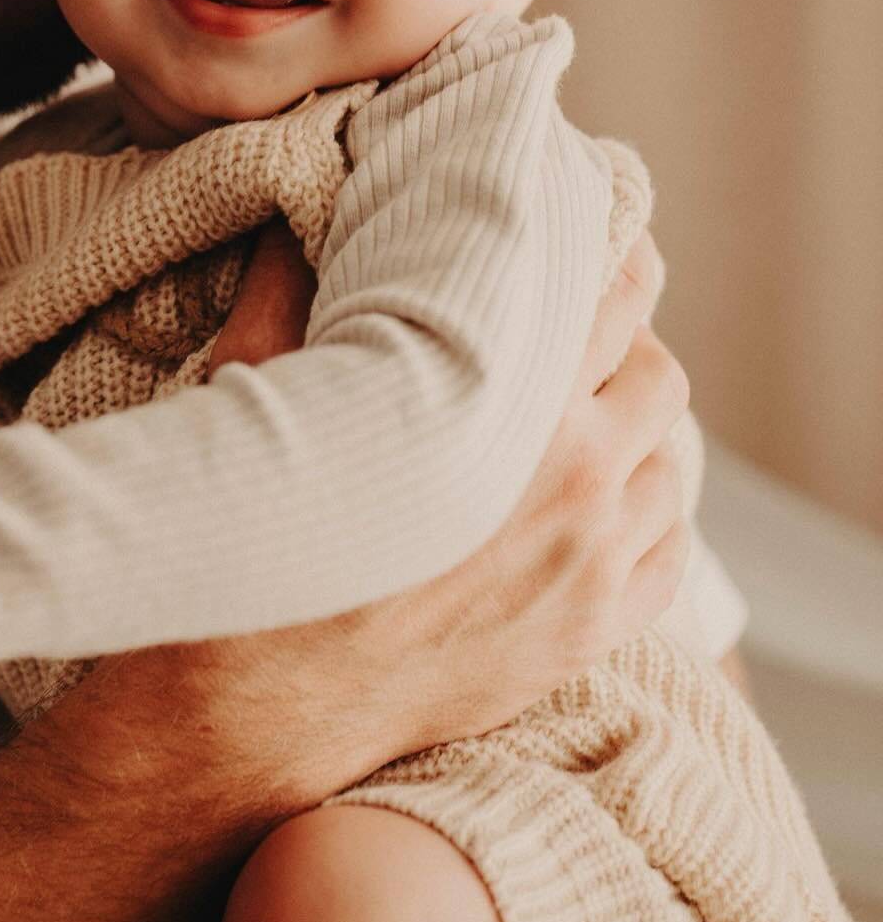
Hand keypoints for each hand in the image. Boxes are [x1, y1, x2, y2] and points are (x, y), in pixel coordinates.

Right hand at [62, 232, 689, 811]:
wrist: (252, 711)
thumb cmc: (249, 539)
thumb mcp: (253, 388)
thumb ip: (291, 286)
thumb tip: (306, 211)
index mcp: (502, 402)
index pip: (609, 295)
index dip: (606, 252)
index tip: (587, 231)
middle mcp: (571, 484)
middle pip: (658, 375)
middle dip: (625, 338)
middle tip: (578, 325)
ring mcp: (589, 570)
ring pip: (672, 463)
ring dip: (640, 425)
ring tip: (586, 409)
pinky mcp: (585, 637)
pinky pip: (670, 555)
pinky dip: (651, 514)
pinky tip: (605, 497)